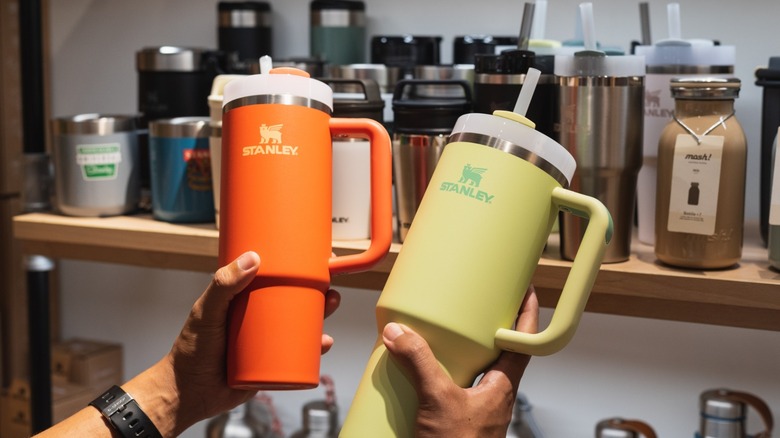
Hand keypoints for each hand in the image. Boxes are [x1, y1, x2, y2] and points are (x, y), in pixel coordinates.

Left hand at [125, 251, 340, 435]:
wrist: (188, 394)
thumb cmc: (190, 350)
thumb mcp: (206, 312)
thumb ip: (223, 285)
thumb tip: (253, 259)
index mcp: (242, 298)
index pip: (271, 276)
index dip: (292, 265)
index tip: (309, 255)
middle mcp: (257, 316)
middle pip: (292, 298)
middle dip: (315, 290)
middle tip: (328, 283)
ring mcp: (266, 340)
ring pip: (300, 324)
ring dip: (320, 314)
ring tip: (330, 305)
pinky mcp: (272, 363)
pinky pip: (299, 353)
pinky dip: (315, 347)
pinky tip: (324, 342)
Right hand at [382, 286, 538, 437]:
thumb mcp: (439, 400)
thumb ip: (420, 363)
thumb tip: (400, 332)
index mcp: (503, 386)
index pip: (525, 342)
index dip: (529, 314)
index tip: (525, 289)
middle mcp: (493, 395)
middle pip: (497, 351)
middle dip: (486, 327)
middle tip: (475, 304)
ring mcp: (475, 407)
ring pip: (472, 369)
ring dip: (459, 351)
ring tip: (440, 333)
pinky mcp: (455, 418)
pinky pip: (450, 387)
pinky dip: (437, 374)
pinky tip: (417, 372)